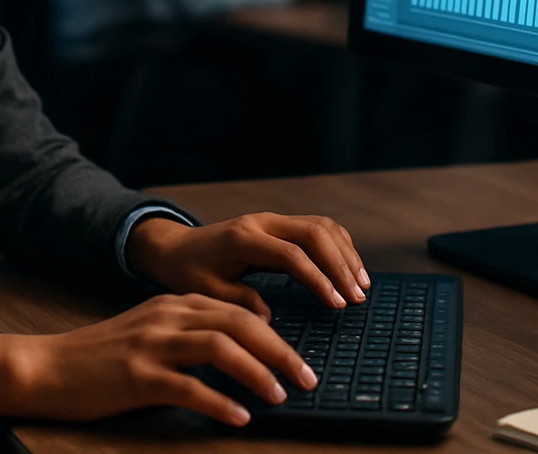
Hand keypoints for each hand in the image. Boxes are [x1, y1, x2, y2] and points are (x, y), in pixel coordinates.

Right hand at [0, 293, 317, 426]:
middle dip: (280, 351)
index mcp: (176, 305)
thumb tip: (244, 354)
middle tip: (308, 377)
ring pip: (219, 348)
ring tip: (282, 395)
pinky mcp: (137, 376)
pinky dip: (219, 401)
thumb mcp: (152, 332)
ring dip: (258, 372)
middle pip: (239, 324)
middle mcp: (168, 317)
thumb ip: (192, 334)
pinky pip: (188, 387)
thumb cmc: (103, 357)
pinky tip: (239, 417)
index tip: (301, 358)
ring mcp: (152, 345)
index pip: (240, 311)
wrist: (48, 367)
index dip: (277, 335)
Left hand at [124, 213, 369, 320]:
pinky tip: (349, 267)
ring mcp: (272, 220)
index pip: (291, 254)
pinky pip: (317, 227)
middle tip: (358, 298)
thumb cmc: (189, 272)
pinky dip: (338, 245)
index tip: (337, 304)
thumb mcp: (205, 293)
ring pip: (321, 226)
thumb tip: (268, 318)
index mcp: (243, 238)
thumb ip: (237, 302)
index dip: (318, 278)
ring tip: (362, 285)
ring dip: (345, 254)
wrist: (176, 247)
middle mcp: (261, 222)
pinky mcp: (279, 224)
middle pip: (314, 233)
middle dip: (341, 265)